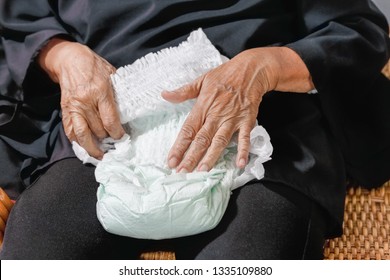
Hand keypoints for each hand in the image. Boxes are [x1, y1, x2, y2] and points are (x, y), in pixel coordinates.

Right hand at [38, 38, 124, 157]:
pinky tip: (85, 147)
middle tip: (115, 146)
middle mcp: (86, 101)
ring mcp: (74, 107)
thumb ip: (119, 93)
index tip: (122, 138)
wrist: (70, 59)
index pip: (110, 120)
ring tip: (100, 155)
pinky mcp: (65, 110)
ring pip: (82, 134)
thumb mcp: (112, 75)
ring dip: (91, 147)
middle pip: (98, 129)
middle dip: (107, 140)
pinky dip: (77, 141)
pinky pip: (70, 131)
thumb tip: (129, 112)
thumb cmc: (95, 66)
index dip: (117, 133)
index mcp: (100, 91)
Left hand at [162, 47, 313, 171]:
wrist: (251, 69)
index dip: (179, 146)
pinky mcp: (247, 120)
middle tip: (182, 173)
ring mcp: (232, 118)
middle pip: (201, 139)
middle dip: (191, 157)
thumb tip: (165, 94)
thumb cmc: (225, 75)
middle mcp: (216, 115)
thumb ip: (183, 92)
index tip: (171, 161)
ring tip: (203, 170)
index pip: (188, 130)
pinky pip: (244, 138)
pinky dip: (243, 150)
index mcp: (202, 106)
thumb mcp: (201, 80)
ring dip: (211, 156)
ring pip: (219, 141)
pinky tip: (239, 164)